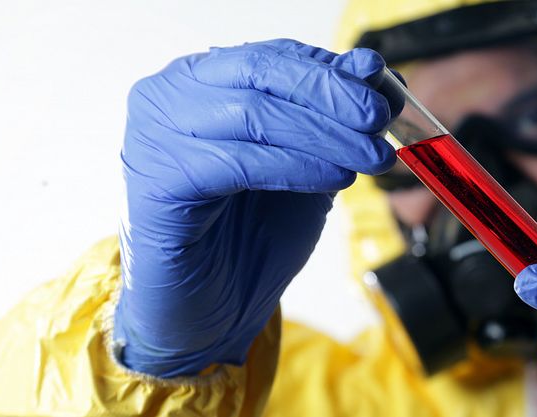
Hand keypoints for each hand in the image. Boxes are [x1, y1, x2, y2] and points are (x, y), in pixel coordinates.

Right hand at [114, 39, 399, 377]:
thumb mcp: (307, 165)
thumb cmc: (253, 235)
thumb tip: (372, 72)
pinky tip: (336, 177)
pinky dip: (297, 166)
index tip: (382, 86)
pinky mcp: (157, 183)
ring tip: (371, 155)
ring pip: (254, 114)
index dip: (332, 69)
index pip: (272, 57)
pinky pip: (239, 163)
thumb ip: (331, 120)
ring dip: (325, 134)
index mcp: (201, 81)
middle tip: (379, 118)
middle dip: (331, 94)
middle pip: (261, 73)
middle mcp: (169, 96)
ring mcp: (154, 136)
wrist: (213, 309)